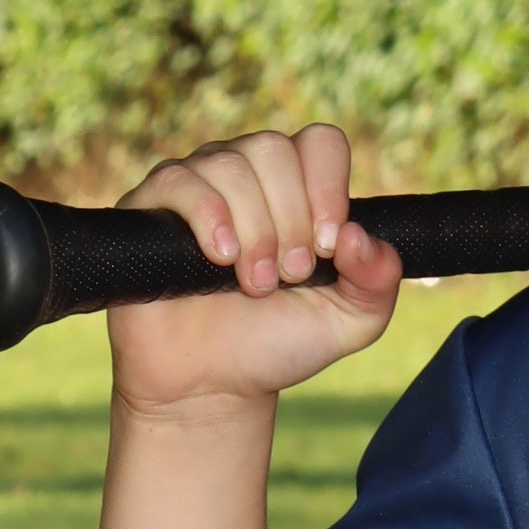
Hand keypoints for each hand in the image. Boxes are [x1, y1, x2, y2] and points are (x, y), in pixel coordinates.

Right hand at [105, 124, 401, 410]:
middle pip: (274, 148)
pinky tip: (221, 258)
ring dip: (254, 229)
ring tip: (254, 283)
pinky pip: (178, 180)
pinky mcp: (150, 205)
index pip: (320, 143)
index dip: (328, 188)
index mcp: (297, 187)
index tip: (325, 247)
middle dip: (291, 217)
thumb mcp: (348, 322)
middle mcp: (246, 174)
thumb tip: (359, 235)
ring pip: (230, 165)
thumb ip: (378, 281)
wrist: (211, 385)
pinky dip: (208, 216)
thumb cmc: (275, 343)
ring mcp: (196, 184)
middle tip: (288, 275)